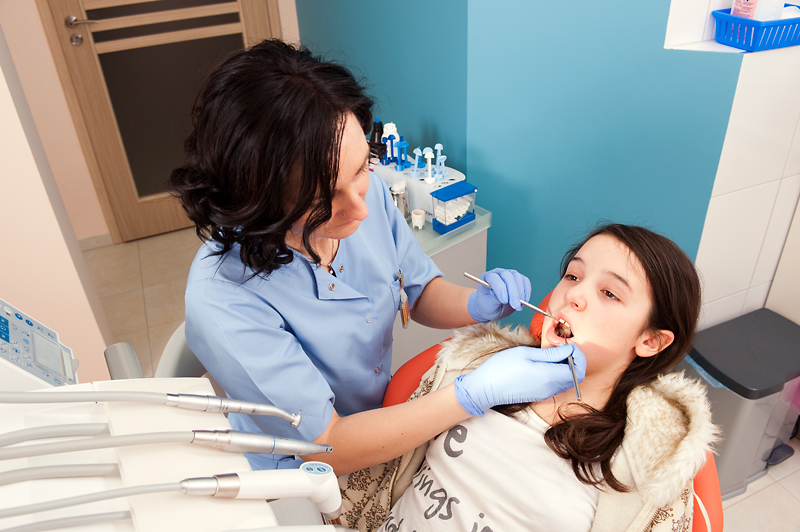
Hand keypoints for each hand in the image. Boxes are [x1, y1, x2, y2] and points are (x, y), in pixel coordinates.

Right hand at [453, 344, 586, 415]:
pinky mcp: (540, 395)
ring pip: (567, 381)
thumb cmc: (502, 368)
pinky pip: (557, 384)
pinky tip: (544, 364)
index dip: (579, 356)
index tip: (569, 345)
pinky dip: (557, 373)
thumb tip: (569, 351)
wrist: (485, 388)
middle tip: (562, 348)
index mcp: (549, 376)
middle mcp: (550, 388)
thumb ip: (550, 353)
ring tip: (552, 354)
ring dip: (566, 367)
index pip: (579, 370)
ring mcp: (545, 393)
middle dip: (575, 361)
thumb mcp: (525, 353)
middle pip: (576, 377)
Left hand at [467, 268, 531, 321]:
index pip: (493, 278)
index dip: (500, 288)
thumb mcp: (488, 305)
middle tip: (515, 305)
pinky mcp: (519, 279)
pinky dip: (526, 292)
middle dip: (512, 292)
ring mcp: (509, 274)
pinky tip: (524, 301)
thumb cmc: (488, 306)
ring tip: (518, 306)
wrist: (494, 309)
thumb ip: (494, 299)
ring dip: (520, 293)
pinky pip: (525, 281)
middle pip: (507, 276)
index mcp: (487, 277)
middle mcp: (498, 273)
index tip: (504, 301)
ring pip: (517, 277)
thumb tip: (502, 294)